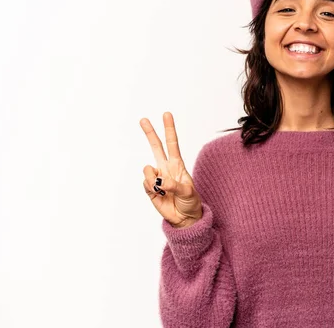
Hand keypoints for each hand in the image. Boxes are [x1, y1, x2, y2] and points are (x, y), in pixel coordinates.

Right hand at [140, 112, 202, 227]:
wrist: (184, 218)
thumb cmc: (190, 202)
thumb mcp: (188, 193)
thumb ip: (174, 185)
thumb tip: (160, 180)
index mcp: (177, 165)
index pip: (172, 143)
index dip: (169, 129)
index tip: (166, 114)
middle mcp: (166, 168)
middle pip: (156, 147)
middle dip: (150, 133)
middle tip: (143, 119)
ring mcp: (156, 178)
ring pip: (147, 169)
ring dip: (154, 179)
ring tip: (163, 190)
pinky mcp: (149, 189)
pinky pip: (146, 184)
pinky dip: (152, 189)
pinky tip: (159, 194)